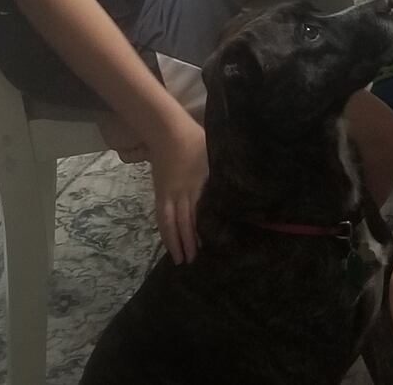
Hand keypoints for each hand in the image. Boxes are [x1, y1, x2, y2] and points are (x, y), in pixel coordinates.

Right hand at [147, 117, 207, 264]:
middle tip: (188, 262)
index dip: (195, 234)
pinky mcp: (158, 191)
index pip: (193, 216)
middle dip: (183, 244)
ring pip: (166, 222)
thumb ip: (220, 176)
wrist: (166, 131)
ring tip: (176, 257)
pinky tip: (167, 238)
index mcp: (192, 186)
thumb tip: (234, 192)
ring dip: (171, 241)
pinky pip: (160, 215)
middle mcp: (176, 194)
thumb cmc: (194, 141)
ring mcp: (165, 193)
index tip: (202, 249)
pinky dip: (163, 229)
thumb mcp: (212, 158)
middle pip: (178, 224)